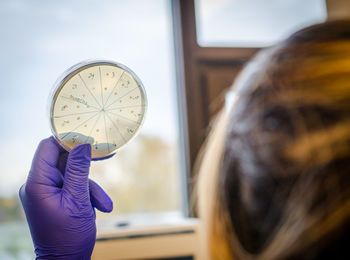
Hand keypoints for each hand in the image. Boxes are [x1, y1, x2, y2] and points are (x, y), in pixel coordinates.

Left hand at [19, 137, 112, 258]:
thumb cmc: (68, 236)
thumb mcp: (78, 200)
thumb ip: (79, 170)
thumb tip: (83, 144)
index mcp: (37, 183)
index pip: (48, 148)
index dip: (67, 139)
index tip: (88, 136)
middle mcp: (38, 184)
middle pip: (63, 160)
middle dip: (86, 166)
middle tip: (106, 156)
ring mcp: (46, 191)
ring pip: (72, 174)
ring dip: (90, 186)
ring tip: (104, 204)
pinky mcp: (55, 197)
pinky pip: (72, 185)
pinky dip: (87, 193)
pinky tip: (99, 206)